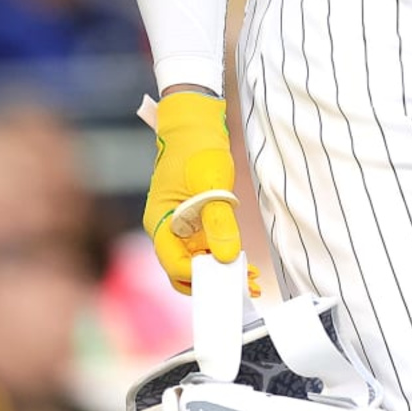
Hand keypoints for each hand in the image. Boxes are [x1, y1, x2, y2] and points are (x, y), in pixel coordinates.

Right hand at [143, 90, 246, 295]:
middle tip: (243, 286)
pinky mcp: (194, 222)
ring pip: (197, 261)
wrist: (195, 124)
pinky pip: (206, 248)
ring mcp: (180, 227)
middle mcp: (167, 229)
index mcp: (160, 222)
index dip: (200, 276)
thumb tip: (227, 257)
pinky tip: (244, 263)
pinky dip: (223, 257)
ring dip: (221, 272)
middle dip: (212, 282)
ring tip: (250, 278)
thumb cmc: (196, 148)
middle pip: (183, 270)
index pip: (174, 264)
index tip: (227, 279)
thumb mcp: (210, 184)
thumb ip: (219, 222)